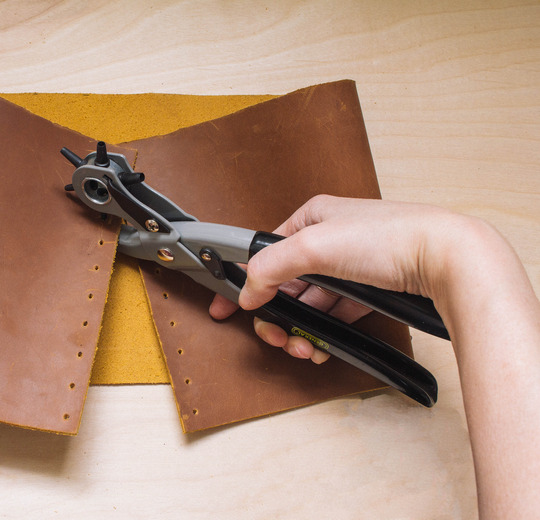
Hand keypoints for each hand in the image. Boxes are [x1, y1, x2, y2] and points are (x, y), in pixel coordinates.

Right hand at [210, 194, 453, 362]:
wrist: (446, 258)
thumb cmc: (390, 237)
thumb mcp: (314, 245)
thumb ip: (271, 266)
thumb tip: (247, 289)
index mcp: (311, 219)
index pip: (264, 253)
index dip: (243, 282)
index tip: (226, 308)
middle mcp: (329, 240)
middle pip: (285, 284)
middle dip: (276, 315)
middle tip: (275, 335)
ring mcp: (350, 266)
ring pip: (310, 303)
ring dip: (300, 327)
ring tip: (302, 346)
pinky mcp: (370, 289)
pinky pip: (336, 314)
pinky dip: (324, 331)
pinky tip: (321, 345)